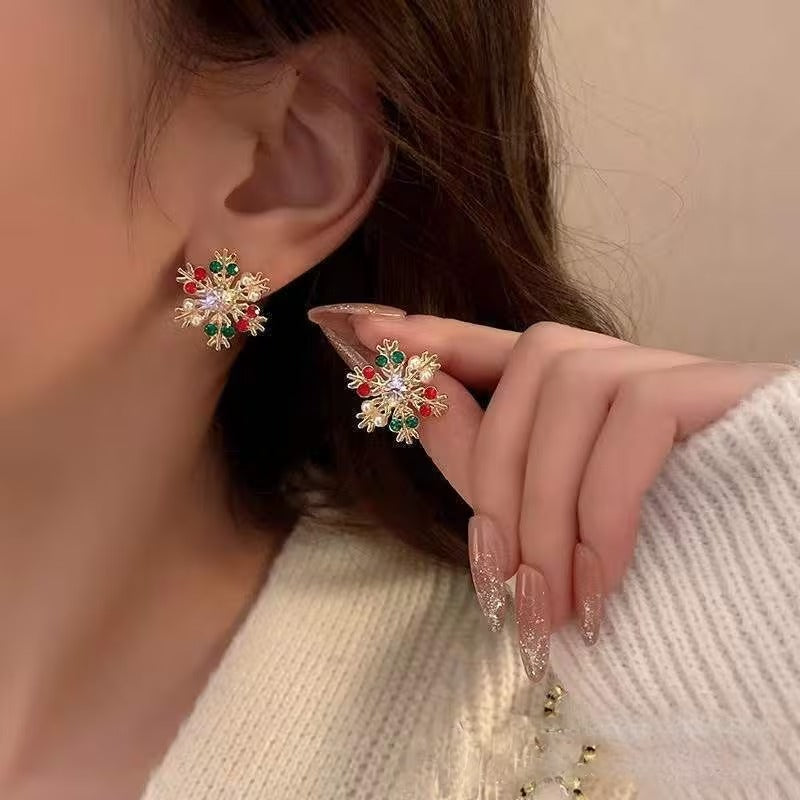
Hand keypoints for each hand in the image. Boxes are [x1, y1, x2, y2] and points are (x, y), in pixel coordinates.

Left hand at [345, 314, 784, 681]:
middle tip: (499, 588)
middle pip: (527, 370)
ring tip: (551, 607)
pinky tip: (601, 586)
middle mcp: (626, 369)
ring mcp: (675, 371)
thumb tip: (412, 396)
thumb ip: (482, 457)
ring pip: (570, 395)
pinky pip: (634, 422)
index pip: (496, 343)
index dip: (430, 334)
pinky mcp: (721, 386)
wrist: (777, 588)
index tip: (361, 327)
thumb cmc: (668, 559)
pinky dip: (602, 514)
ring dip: (544, 514)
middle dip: (495, 483)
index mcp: (583, 399)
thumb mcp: (549, 517)